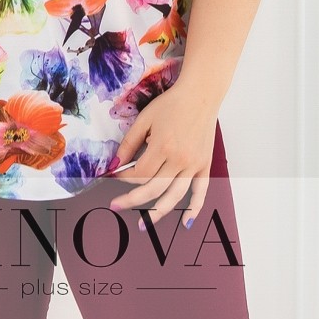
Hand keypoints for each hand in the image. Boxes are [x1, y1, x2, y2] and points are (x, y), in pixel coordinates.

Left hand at [108, 81, 217, 229]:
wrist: (200, 94)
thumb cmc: (171, 104)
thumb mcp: (145, 119)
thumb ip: (129, 142)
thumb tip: (116, 164)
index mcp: (162, 146)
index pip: (139, 174)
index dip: (124, 178)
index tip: (114, 178)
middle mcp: (178, 159)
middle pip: (153, 189)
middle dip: (132, 200)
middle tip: (116, 206)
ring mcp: (193, 164)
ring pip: (174, 196)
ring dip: (158, 213)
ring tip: (143, 224)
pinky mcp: (205, 165)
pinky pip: (201, 191)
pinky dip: (194, 209)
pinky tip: (186, 223)